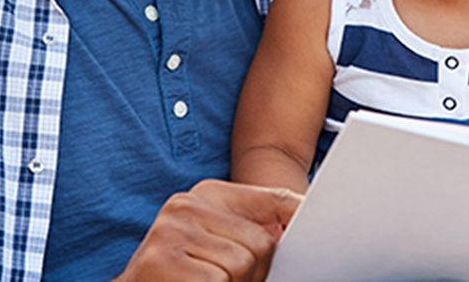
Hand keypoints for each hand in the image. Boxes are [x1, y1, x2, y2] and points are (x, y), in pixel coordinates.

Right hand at [114, 179, 300, 280]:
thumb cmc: (183, 273)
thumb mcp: (220, 242)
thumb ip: (260, 224)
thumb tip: (307, 212)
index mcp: (206, 194)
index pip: (275, 201)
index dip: (295, 223)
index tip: (307, 236)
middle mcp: (186, 204)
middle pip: (260, 243)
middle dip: (254, 274)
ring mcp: (170, 230)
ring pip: (240, 266)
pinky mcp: (161, 260)